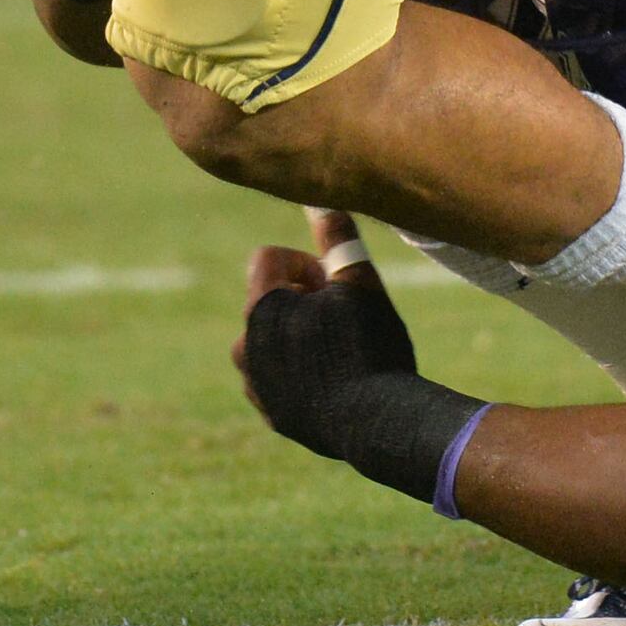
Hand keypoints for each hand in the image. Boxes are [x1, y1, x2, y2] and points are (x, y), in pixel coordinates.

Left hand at [235, 211, 416, 450]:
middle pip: (269, 299)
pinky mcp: (269, 411)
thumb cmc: (370, 347)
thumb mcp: (360, 284)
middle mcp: (246, 344)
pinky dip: (298, 369)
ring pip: (272, 339)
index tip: (334, 284)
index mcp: (261, 308)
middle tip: (344, 316)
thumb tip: (321, 202)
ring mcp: (255, 383)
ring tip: (341, 348)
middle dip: (303, 299)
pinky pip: (277, 375)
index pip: (267, 258)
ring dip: (299, 334)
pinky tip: (335, 379)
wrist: (379, 424)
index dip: (304, 262)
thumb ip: (336, 239)